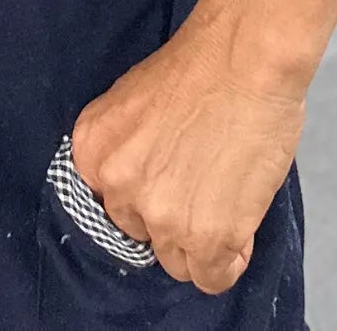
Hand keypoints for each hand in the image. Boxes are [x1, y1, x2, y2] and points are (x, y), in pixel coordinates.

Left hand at [69, 20, 306, 291]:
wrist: (244, 58)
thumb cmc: (200, 67)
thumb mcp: (134, 103)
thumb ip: (129, 149)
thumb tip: (144, 182)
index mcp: (91, 150)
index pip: (109, 204)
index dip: (146, 195)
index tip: (170, 182)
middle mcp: (116, 187)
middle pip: (142, 234)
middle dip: (172, 218)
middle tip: (203, 187)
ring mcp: (159, 216)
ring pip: (177, 262)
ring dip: (201, 241)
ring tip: (226, 201)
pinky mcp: (205, 238)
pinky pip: (211, 278)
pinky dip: (229, 260)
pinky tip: (240, 225)